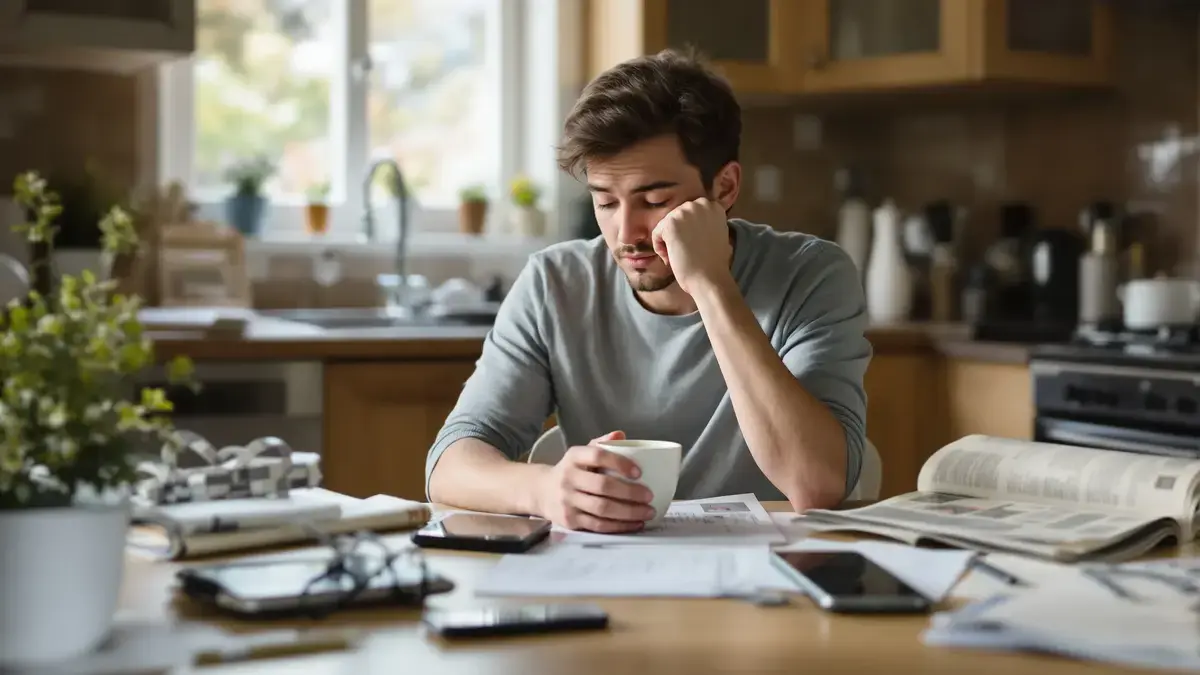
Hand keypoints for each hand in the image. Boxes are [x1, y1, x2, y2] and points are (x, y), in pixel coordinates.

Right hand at [534, 430, 655, 532]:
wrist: (541, 491)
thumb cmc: (571, 471)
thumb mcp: (581, 454)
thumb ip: (600, 444)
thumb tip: (620, 435)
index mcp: (573, 457)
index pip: (597, 456)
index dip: (619, 463)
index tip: (639, 472)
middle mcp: (568, 478)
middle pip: (602, 486)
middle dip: (630, 492)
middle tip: (649, 495)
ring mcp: (568, 500)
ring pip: (602, 508)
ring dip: (629, 512)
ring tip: (647, 511)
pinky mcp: (570, 520)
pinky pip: (598, 525)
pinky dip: (619, 526)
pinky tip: (634, 523)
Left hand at [651, 198, 732, 293]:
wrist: (710, 278)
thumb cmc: (712, 263)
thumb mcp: (716, 234)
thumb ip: (704, 222)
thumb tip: (687, 223)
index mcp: (713, 206)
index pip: (689, 214)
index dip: (688, 232)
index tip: (694, 246)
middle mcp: (700, 204)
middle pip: (676, 217)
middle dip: (677, 235)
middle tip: (686, 253)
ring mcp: (685, 212)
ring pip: (665, 225)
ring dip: (668, 242)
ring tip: (679, 257)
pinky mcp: (671, 223)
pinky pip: (656, 234)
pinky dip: (659, 248)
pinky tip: (670, 259)